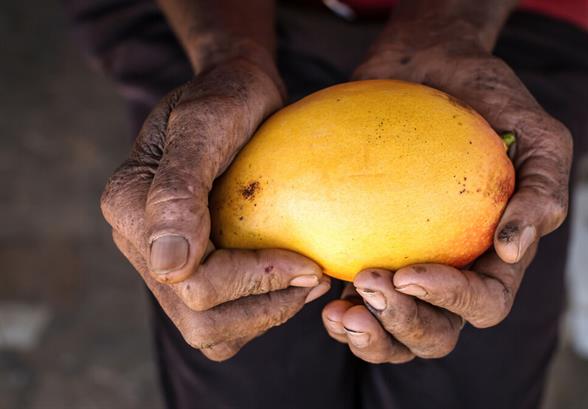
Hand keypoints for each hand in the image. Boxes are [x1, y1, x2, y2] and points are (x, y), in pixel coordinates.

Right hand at [101, 57, 330, 360]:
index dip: (253, 280)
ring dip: (266, 316)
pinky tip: (297, 282)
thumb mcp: (206, 122)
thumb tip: (171, 267)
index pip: (189, 280)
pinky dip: (263, 311)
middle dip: (264, 305)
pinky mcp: (194, 267)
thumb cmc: (228, 96)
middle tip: (317, 276)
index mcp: (130, 209)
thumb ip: (179, 188)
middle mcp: (141, 244)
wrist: (238, 92)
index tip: (310, 263)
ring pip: (211, 331)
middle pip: (199, 318)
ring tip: (311, 282)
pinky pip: (225, 319)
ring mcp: (165, 261)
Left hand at [321, 20, 571, 362]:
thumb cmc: (488, 98)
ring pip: (392, 333)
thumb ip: (542, 191)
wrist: (428, 64)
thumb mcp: (538, 134)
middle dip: (404, 325)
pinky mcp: (366, 250)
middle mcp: (453, 273)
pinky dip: (338, 311)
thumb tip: (511, 251)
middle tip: (368, 285)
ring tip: (338, 313)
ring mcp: (408, 267)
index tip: (408, 273)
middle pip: (436, 332)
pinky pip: (353, 301)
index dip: (450, 301)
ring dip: (368, 335)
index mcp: (496, 259)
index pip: (484, 302)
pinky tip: (315, 289)